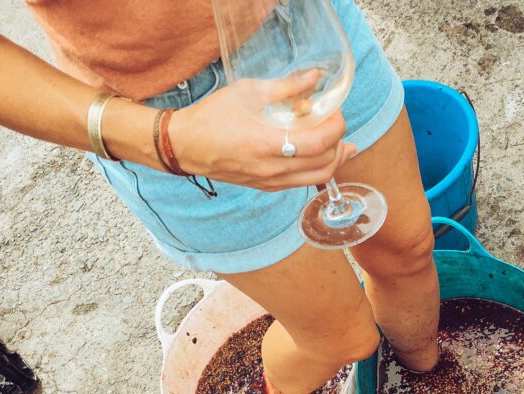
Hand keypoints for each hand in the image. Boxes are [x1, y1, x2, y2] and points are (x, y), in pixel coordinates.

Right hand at [167, 70, 355, 191]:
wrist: (185, 145)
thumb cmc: (212, 116)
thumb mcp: (248, 92)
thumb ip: (285, 87)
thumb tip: (314, 78)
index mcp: (266, 144)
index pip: (319, 142)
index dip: (336, 126)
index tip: (335, 110)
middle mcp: (271, 168)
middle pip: (325, 163)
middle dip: (338, 141)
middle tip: (334, 121)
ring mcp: (270, 181)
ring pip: (318, 178)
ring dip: (333, 159)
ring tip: (338, 142)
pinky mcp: (267, 186)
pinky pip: (302, 182)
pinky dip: (318, 168)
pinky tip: (320, 154)